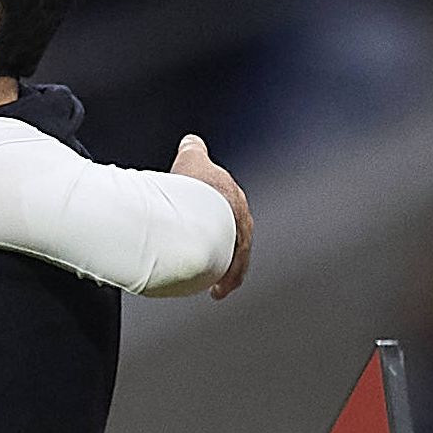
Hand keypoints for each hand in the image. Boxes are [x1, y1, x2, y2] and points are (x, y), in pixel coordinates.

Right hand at [171, 134, 251, 299]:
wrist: (197, 210)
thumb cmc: (193, 187)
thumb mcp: (191, 161)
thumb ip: (192, 150)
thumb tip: (191, 142)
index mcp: (234, 198)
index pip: (232, 211)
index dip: (221, 220)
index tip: (211, 230)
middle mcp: (242, 221)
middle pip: (236, 237)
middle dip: (225, 247)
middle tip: (211, 258)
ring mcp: (238, 242)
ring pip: (235, 259)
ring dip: (225, 270)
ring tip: (214, 283)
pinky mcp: (232, 262)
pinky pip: (230, 275)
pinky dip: (224, 281)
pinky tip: (214, 291)